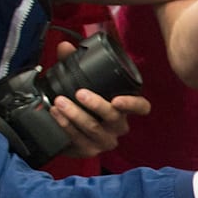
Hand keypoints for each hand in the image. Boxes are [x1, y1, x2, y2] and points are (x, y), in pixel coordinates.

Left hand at [48, 42, 151, 157]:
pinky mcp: (89, 151)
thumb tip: (64, 46)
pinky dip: (66, 126)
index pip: (141, 108)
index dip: (133, 104)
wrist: (65, 130)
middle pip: (114, 118)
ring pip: (94, 129)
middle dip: (96, 105)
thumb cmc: (81, 103)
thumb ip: (74, 62)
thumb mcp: (81, 81)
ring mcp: (104, 141)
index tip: (118, 99)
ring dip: (75, 115)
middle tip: (79, 93)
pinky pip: (78, 140)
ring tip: (60, 102)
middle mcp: (118, 126)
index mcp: (124, 108)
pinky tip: (56, 115)